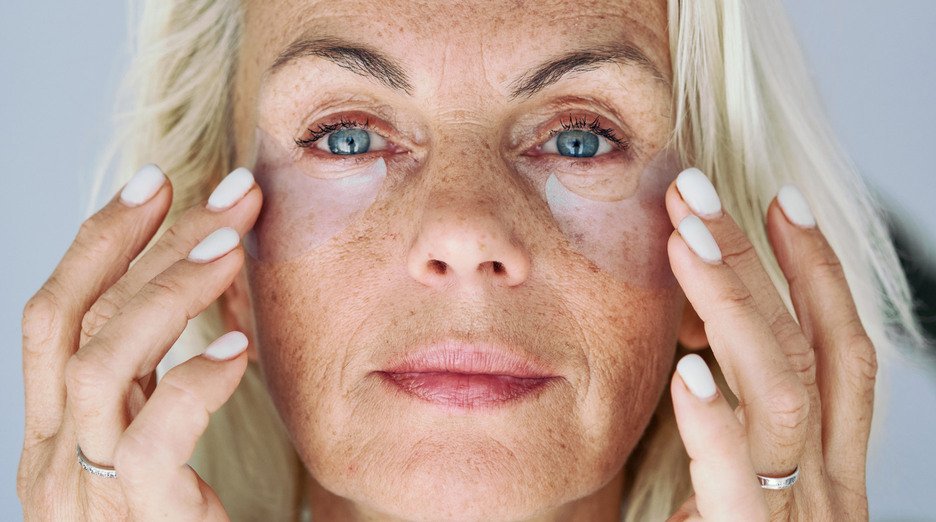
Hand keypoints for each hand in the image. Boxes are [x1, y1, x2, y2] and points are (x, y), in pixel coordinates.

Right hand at [18, 165, 260, 519]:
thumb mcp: (159, 438)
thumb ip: (162, 372)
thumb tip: (202, 276)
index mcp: (56, 429)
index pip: (56, 312)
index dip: (100, 239)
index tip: (158, 180)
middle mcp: (51, 457)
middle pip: (71, 320)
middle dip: (145, 242)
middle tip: (226, 190)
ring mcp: (84, 496)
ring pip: (101, 366)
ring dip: (168, 293)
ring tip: (233, 246)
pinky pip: (148, 444)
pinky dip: (192, 384)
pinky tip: (240, 349)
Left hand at [664, 170, 875, 520]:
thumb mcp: (737, 490)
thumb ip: (729, 433)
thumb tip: (691, 363)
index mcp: (823, 461)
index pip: (836, 347)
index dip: (815, 268)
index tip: (779, 199)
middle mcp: (823, 480)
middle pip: (808, 347)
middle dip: (758, 260)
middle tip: (697, 192)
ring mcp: (797, 513)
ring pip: (784, 392)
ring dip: (735, 308)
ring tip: (685, 244)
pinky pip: (738, 481)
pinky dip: (716, 423)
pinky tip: (686, 373)